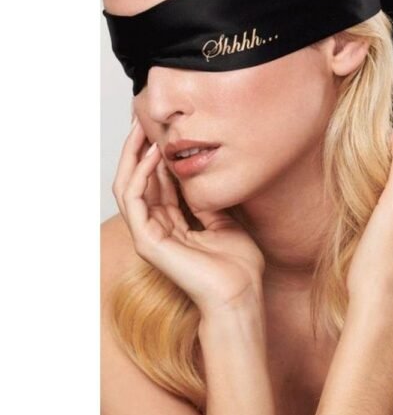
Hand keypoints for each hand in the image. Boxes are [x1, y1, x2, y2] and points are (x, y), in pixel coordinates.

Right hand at [111, 115, 265, 317]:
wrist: (240, 293)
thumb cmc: (237, 265)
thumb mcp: (224, 220)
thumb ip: (205, 201)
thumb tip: (198, 176)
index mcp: (173, 225)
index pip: (157, 184)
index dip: (157, 157)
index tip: (164, 130)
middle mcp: (156, 228)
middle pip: (138, 181)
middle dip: (140, 150)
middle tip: (143, 121)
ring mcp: (148, 235)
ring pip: (129, 186)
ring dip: (133, 156)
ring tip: (143, 130)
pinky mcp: (147, 240)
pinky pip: (135, 199)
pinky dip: (141, 174)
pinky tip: (154, 154)